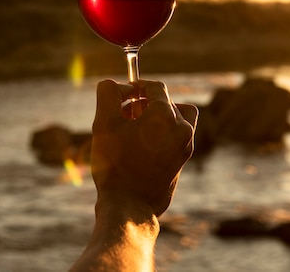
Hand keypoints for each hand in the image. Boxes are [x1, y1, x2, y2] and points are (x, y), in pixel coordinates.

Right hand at [90, 79, 196, 216]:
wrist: (129, 206)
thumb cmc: (115, 164)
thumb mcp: (103, 123)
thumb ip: (108, 94)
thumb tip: (114, 84)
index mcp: (166, 114)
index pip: (155, 87)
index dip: (136, 87)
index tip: (121, 96)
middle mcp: (182, 127)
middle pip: (167, 102)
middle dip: (146, 103)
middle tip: (126, 114)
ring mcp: (186, 145)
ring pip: (176, 118)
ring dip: (158, 117)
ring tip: (134, 129)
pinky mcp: (183, 161)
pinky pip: (176, 137)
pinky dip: (162, 134)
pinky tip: (140, 147)